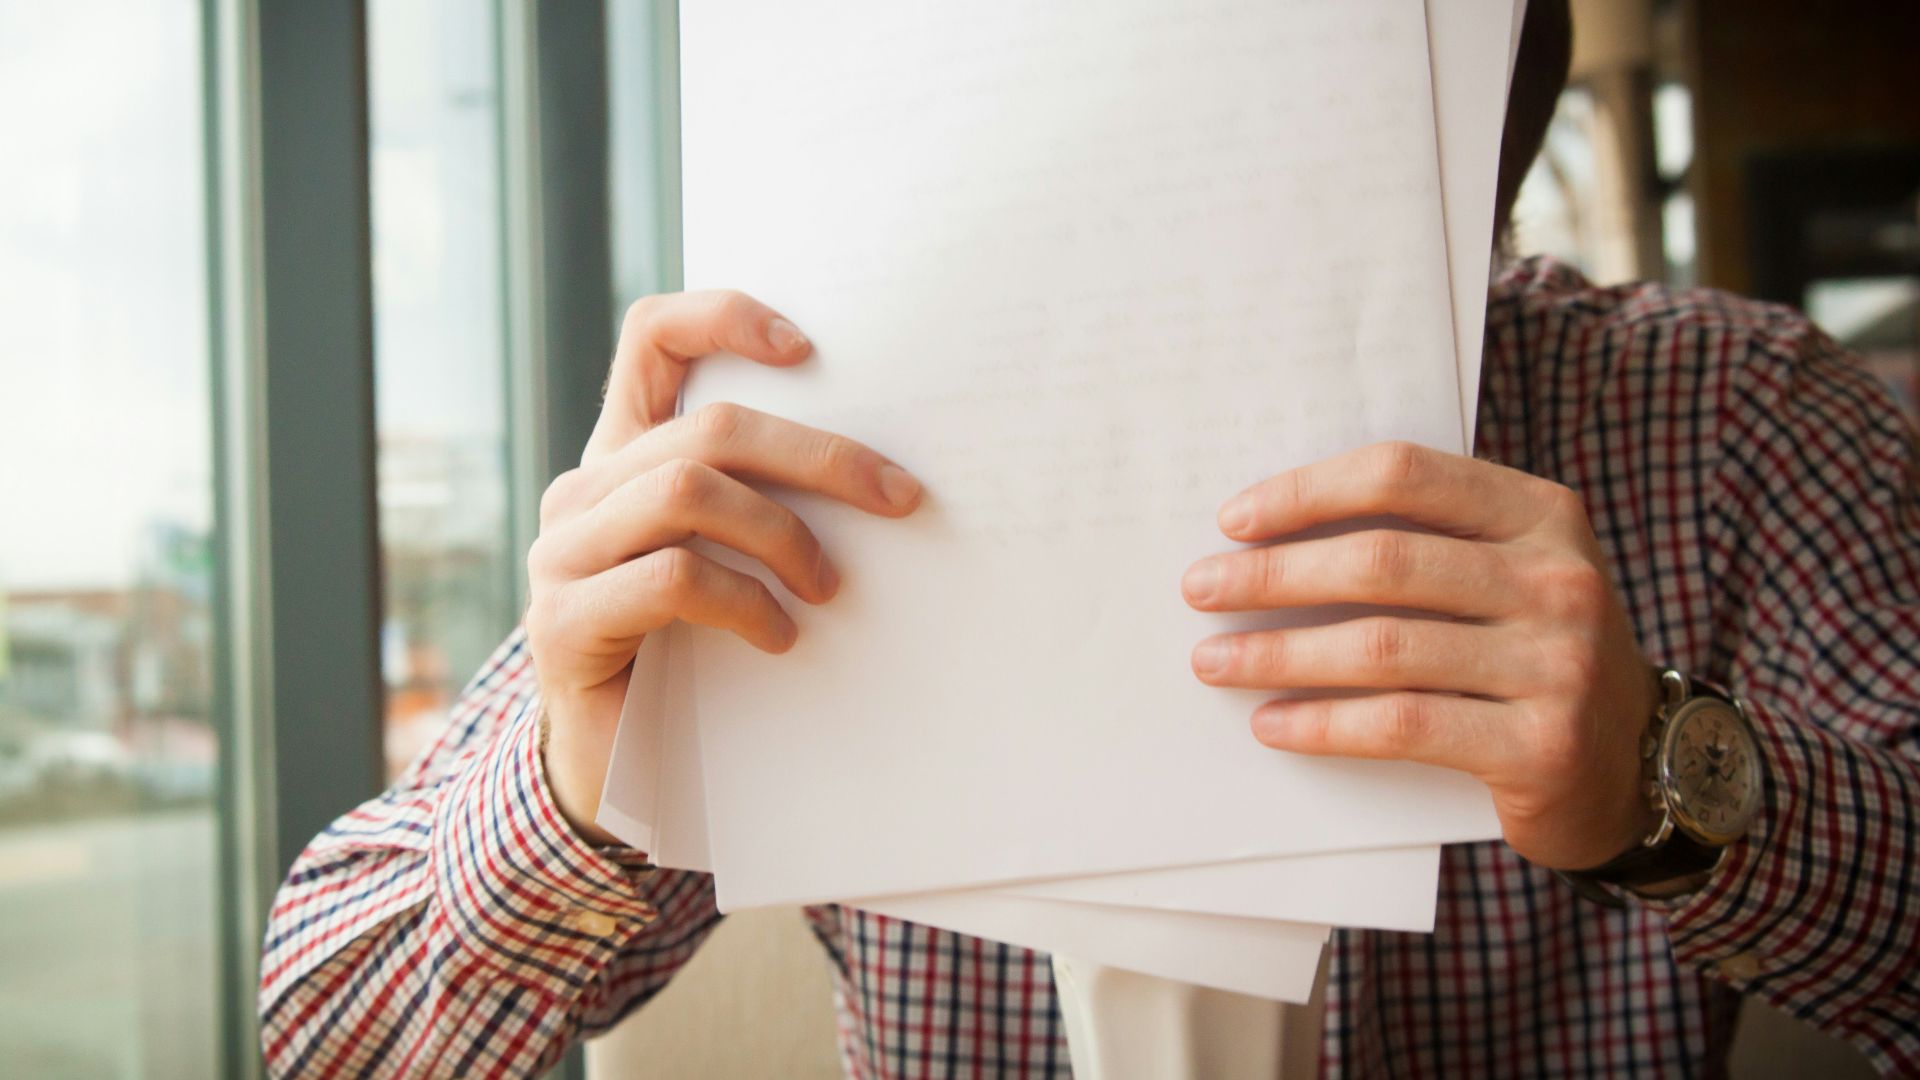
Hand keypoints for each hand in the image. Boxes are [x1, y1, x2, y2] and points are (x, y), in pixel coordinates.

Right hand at [528, 291, 922, 844]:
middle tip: (899, 498)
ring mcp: (563, 554)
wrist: (607, 770)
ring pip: (689, 491)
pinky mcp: (565, 623)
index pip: (652, 339)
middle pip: (708, 428)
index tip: (808, 348)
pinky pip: (673, 577)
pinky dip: (745, 602)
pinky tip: (779, 637)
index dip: (724, 317)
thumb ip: (758, 505)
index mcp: (622, 456)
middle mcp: (583, 490)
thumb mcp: (725, 563)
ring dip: (784, 535)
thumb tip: (880, 476)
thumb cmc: (686, 656)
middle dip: (820, 458)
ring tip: (830, 587)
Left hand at [1181, 441, 1657, 869]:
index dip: (1309, 492)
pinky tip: (1272, 723)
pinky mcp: (1540, 745)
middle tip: (1200, 591)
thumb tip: (1274, 538)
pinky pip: (1403, 725)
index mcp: (1541, 514)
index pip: (1404, 475)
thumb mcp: (1510, 575)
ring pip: (1382, 647)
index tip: (1234, 520)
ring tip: (1214, 663)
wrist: (1640, 764)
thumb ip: (1427, 544)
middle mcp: (1558, 579)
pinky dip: (1324, 723)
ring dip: (1279, 654)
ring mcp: (1557, 664)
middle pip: (1382, 562)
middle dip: (1273, 576)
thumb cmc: (1538, 654)